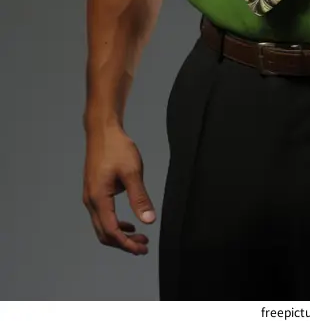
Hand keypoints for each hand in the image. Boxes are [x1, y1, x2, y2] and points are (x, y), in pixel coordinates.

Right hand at [83, 123, 155, 254]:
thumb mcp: (132, 172)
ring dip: (119, 235)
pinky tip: (129, 224)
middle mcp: (91, 201)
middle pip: (104, 233)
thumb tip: (148, 221)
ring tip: (139, 237)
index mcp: (99, 198)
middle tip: (143, 246)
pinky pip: (102, 216)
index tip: (142, 249)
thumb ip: (140, 198)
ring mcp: (90, 196)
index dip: (127, 244)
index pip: (111, 231)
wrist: (102, 130)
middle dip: (124, 244)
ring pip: (102, 226)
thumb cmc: (116, 147)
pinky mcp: (94, 191)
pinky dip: (115, 224)